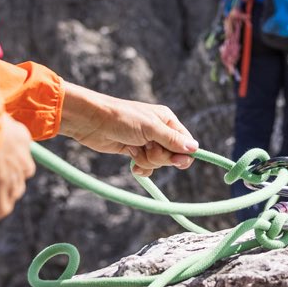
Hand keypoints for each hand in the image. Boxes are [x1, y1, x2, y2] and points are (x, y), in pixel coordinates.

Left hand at [59, 83, 198, 176]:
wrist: (92, 121)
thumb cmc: (122, 119)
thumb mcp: (150, 128)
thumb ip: (172, 140)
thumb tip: (195, 149)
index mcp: (167, 120)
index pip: (186, 143)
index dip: (182, 155)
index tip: (176, 162)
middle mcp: (159, 131)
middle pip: (172, 155)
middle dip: (159, 157)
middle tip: (146, 147)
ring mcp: (146, 142)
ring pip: (158, 162)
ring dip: (146, 161)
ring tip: (133, 150)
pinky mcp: (133, 151)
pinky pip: (146, 166)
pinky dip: (140, 167)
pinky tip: (132, 164)